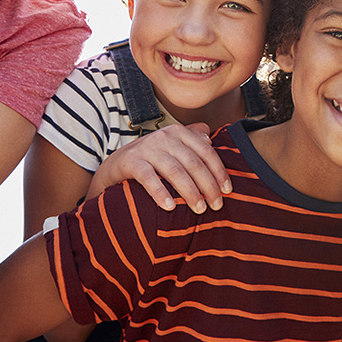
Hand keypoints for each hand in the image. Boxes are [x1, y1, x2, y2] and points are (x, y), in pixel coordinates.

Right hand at [86, 123, 229, 212]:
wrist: (114, 166)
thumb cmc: (150, 160)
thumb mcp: (172, 147)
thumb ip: (191, 140)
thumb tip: (211, 139)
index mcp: (179, 132)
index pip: (206, 152)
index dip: (219, 172)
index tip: (227, 191)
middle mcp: (164, 136)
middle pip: (194, 163)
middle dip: (208, 186)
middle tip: (216, 205)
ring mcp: (146, 148)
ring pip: (175, 171)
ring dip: (190, 192)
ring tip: (199, 209)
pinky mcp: (130, 161)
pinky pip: (148, 178)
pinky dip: (160, 192)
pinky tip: (170, 207)